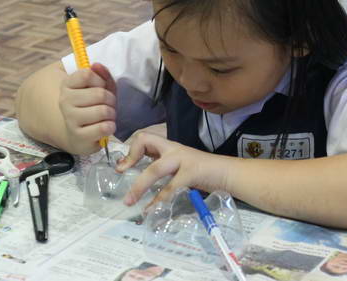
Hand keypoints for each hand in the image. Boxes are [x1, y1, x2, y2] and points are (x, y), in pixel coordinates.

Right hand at [58, 63, 116, 153]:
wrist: (79, 134)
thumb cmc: (92, 106)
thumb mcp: (99, 87)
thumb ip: (101, 74)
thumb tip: (97, 65)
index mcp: (67, 85)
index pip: (87, 74)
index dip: (101, 80)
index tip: (101, 87)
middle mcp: (65, 101)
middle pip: (99, 94)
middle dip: (111, 99)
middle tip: (109, 105)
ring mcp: (70, 119)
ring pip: (103, 111)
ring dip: (112, 114)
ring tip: (107, 116)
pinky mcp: (79, 137)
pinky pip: (103, 128)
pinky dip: (110, 127)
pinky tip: (106, 127)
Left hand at [116, 133, 230, 208]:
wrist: (226, 172)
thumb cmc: (202, 171)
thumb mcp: (178, 165)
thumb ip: (162, 168)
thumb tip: (140, 180)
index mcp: (169, 147)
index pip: (144, 137)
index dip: (131, 150)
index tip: (122, 167)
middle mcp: (173, 149)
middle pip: (145, 141)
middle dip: (129, 158)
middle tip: (120, 173)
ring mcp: (183, 159)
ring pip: (154, 169)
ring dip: (139, 186)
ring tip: (129, 201)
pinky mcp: (191, 173)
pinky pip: (170, 188)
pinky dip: (159, 201)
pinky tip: (151, 210)